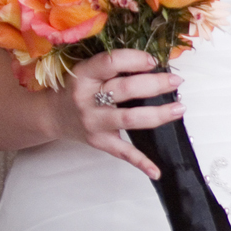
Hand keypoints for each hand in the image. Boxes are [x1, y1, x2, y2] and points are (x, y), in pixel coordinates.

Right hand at [55, 50, 184, 179]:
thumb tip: (152, 65)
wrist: (52, 115)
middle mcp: (86, 99)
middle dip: (155, 84)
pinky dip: (140, 162)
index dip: (134, 60)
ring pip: (129, 119)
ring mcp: (93, 123)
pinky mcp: (98, 142)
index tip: (153, 60)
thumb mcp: (86, 71)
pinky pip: (122, 152)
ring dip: (157, 115)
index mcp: (83, 75)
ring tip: (179, 108)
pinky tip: (156, 170)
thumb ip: (112, 68)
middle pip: (125, 90)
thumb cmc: (76, 88)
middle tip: (176, 81)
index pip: (110, 63)